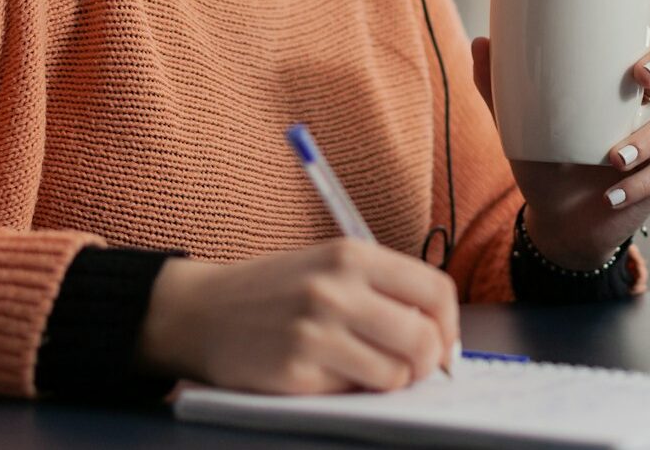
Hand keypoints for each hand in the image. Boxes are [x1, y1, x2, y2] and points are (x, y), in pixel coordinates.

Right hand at [136, 238, 458, 393]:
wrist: (200, 311)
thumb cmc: (273, 291)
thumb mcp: (328, 266)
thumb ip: (381, 289)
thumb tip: (438, 333)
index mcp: (351, 255)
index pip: (435, 290)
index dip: (450, 325)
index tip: (443, 341)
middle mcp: (336, 289)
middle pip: (423, 339)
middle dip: (429, 362)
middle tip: (413, 368)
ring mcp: (315, 332)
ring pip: (395, 374)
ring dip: (390, 381)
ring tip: (366, 370)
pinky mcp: (295, 372)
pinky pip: (353, 394)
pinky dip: (351, 391)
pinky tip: (328, 374)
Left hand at [471, 0, 649, 270]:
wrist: (556, 217)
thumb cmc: (543, 158)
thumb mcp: (516, 123)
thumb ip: (498, 85)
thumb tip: (480, 41)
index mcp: (613, 80)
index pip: (646, 40)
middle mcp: (641, 103)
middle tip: (640, 78)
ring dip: (647, 140)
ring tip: (614, 158)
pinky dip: (640, 183)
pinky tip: (612, 195)